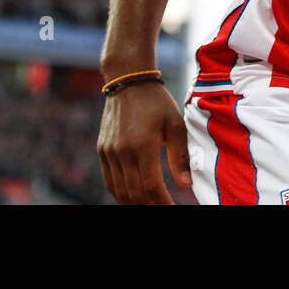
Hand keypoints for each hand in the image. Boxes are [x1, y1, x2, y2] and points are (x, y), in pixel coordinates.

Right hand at [97, 80, 191, 203]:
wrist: (128, 81)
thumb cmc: (156, 102)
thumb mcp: (175, 124)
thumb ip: (180, 156)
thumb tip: (186, 184)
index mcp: (142, 145)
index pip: (151, 186)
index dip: (162, 202)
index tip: (173, 208)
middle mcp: (122, 152)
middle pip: (134, 193)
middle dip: (150, 206)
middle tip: (164, 207)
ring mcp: (109, 152)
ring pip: (119, 191)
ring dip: (135, 203)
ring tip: (151, 204)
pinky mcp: (102, 150)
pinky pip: (110, 181)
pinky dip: (121, 194)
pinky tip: (134, 197)